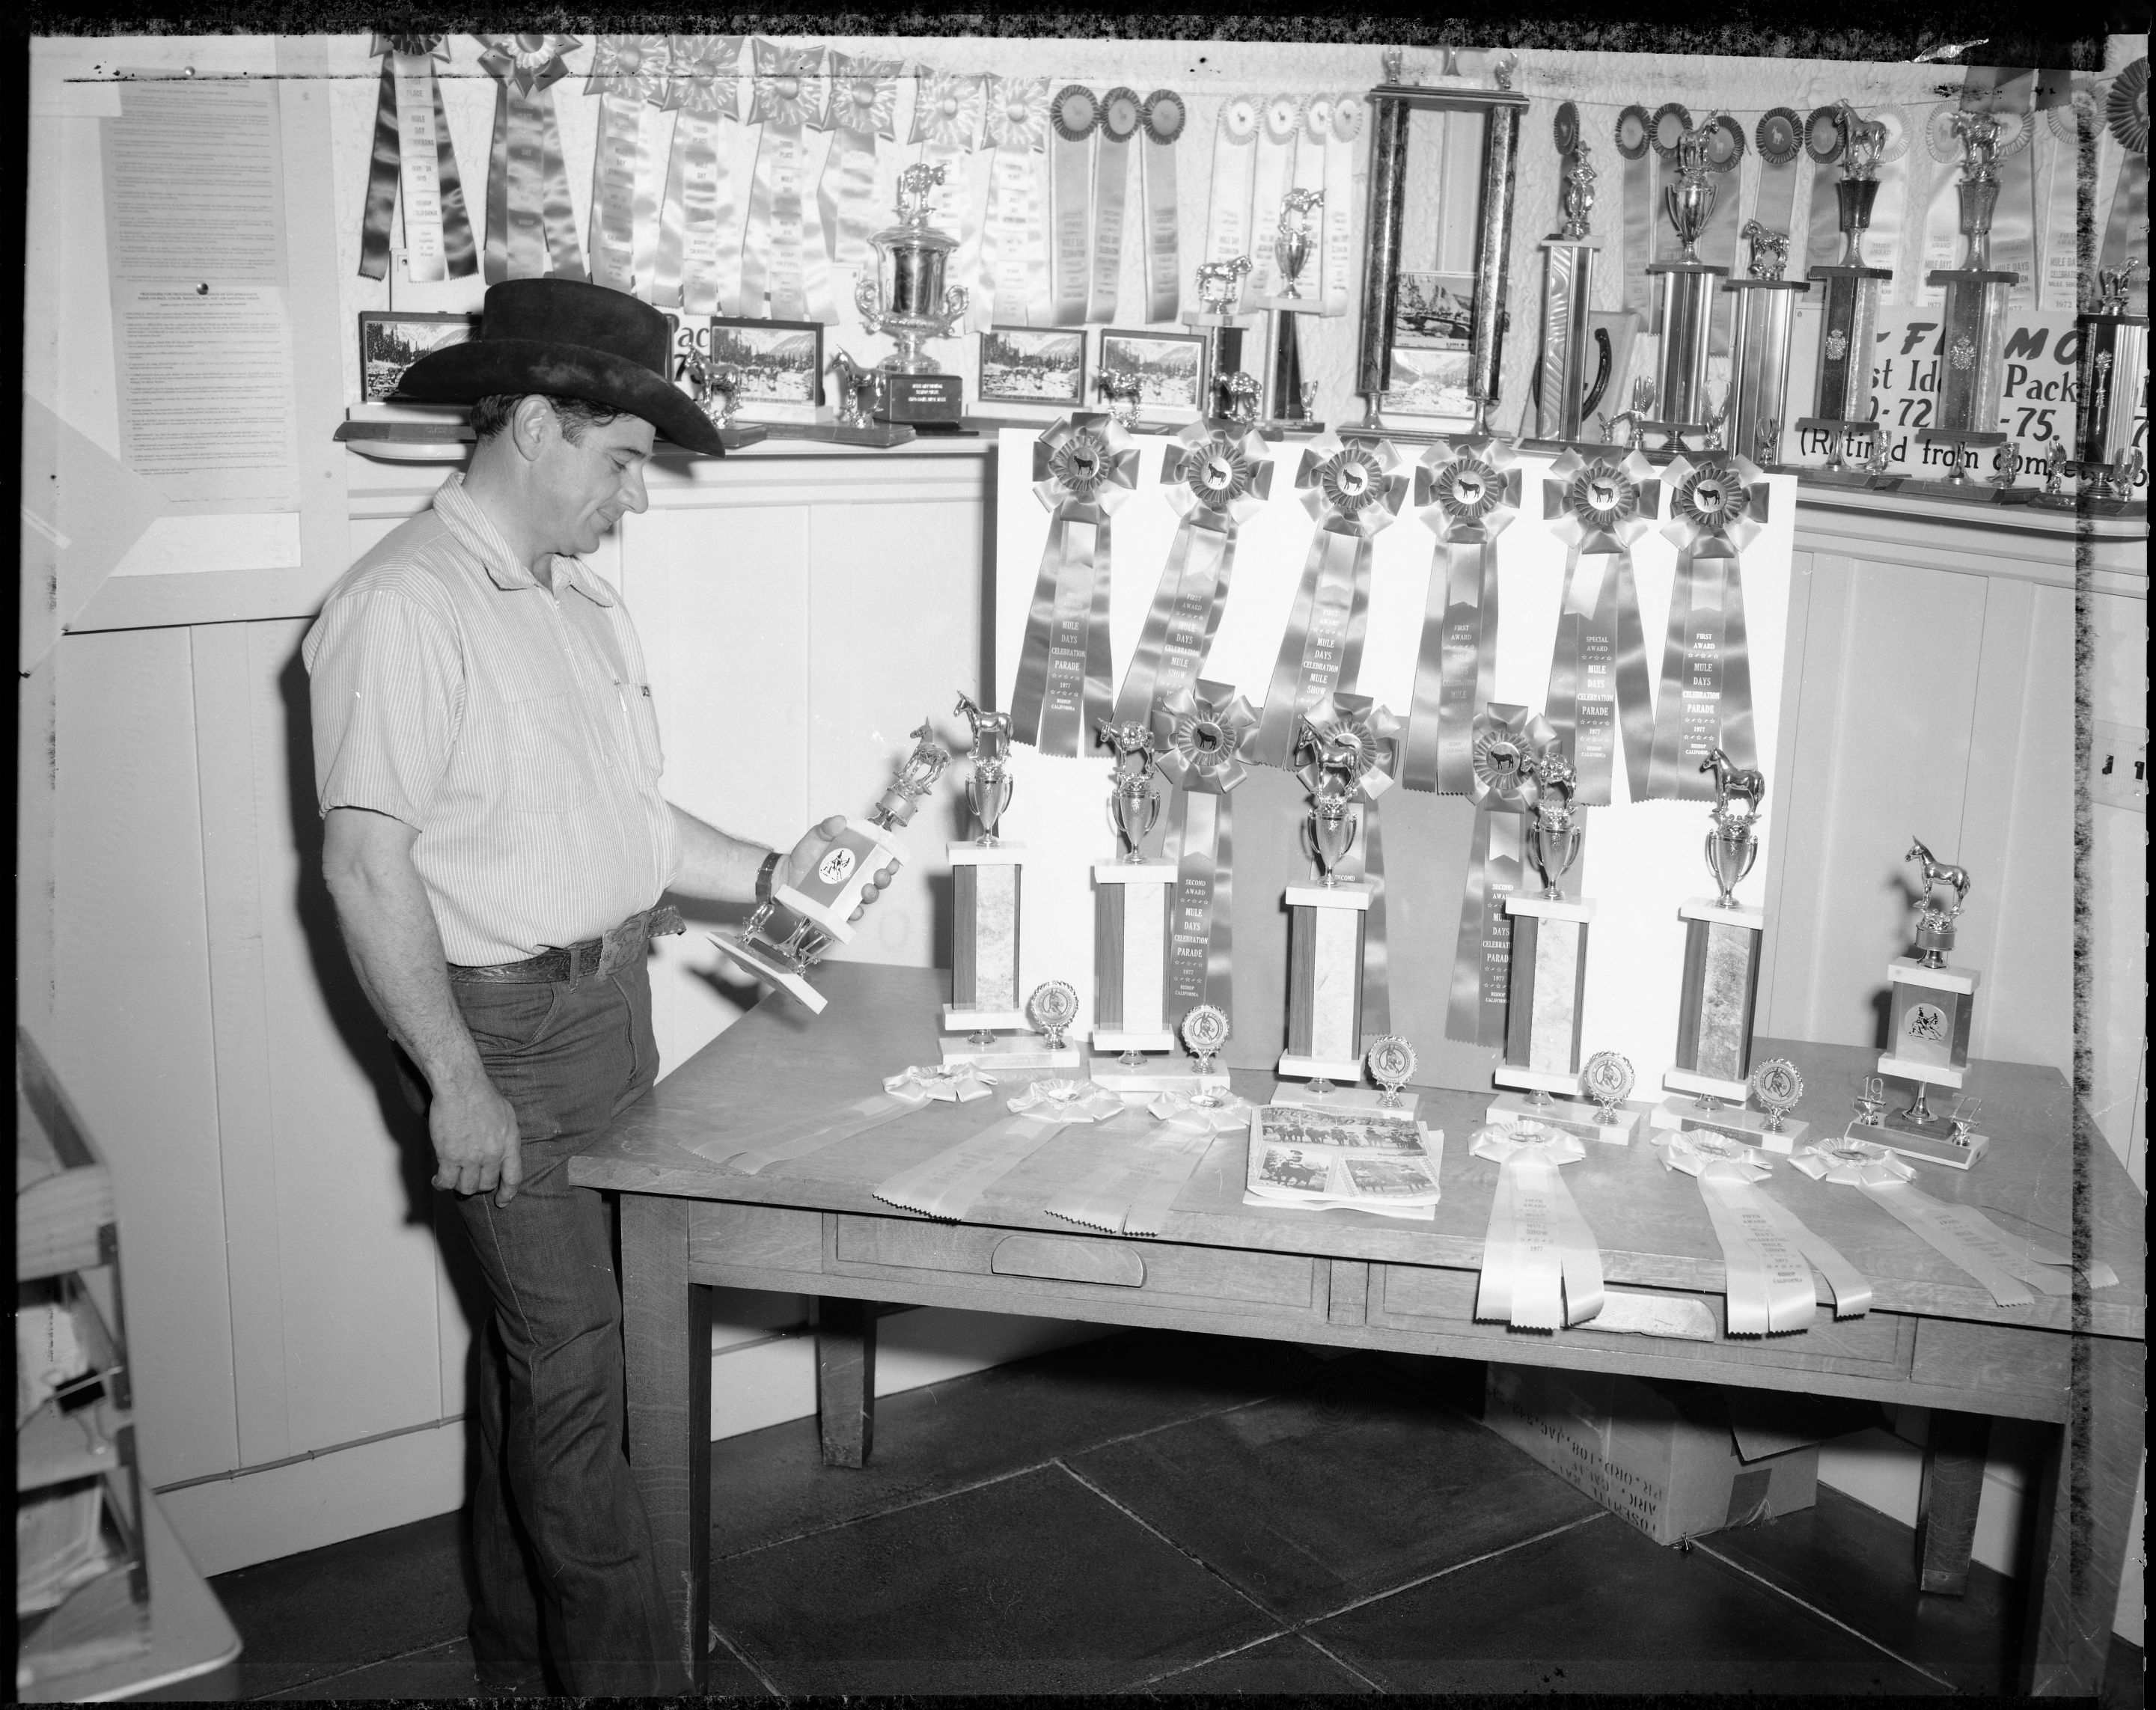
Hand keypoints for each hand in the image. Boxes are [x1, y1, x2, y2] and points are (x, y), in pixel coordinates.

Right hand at [430, 1075, 524, 1205]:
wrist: (461, 1087)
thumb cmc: (483, 1095)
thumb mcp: (507, 1116)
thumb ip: (506, 1137)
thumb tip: (503, 1151)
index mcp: (509, 1145)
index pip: (513, 1178)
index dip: (508, 1193)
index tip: (502, 1201)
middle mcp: (492, 1155)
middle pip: (487, 1185)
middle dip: (479, 1185)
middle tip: (470, 1179)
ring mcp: (470, 1158)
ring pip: (466, 1187)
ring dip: (461, 1185)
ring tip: (455, 1179)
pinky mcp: (449, 1156)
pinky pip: (446, 1181)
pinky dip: (441, 1184)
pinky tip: (438, 1180)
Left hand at [784, 815, 901, 923]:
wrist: (785, 876)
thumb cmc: (804, 856)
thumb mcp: (816, 836)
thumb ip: (827, 827)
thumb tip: (840, 821)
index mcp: (856, 855)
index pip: (879, 856)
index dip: (890, 857)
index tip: (892, 857)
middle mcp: (857, 874)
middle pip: (879, 877)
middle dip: (885, 876)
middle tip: (880, 874)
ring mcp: (849, 891)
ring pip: (869, 895)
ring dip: (873, 893)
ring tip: (865, 890)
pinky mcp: (840, 906)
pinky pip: (852, 912)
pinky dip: (855, 911)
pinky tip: (853, 908)